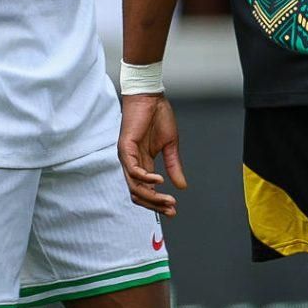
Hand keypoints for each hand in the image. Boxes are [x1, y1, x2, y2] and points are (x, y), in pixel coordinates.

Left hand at [118, 93, 185, 216]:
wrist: (149, 97)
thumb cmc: (157, 117)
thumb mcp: (170, 146)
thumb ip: (173, 166)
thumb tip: (182, 186)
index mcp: (142, 164)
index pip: (146, 191)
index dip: (158, 203)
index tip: (173, 211)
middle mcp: (132, 164)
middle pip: (138, 194)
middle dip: (156, 205)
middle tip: (172, 210)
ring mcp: (126, 157)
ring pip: (135, 186)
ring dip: (152, 196)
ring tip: (168, 200)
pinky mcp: (125, 148)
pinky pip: (133, 170)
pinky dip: (146, 178)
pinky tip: (159, 181)